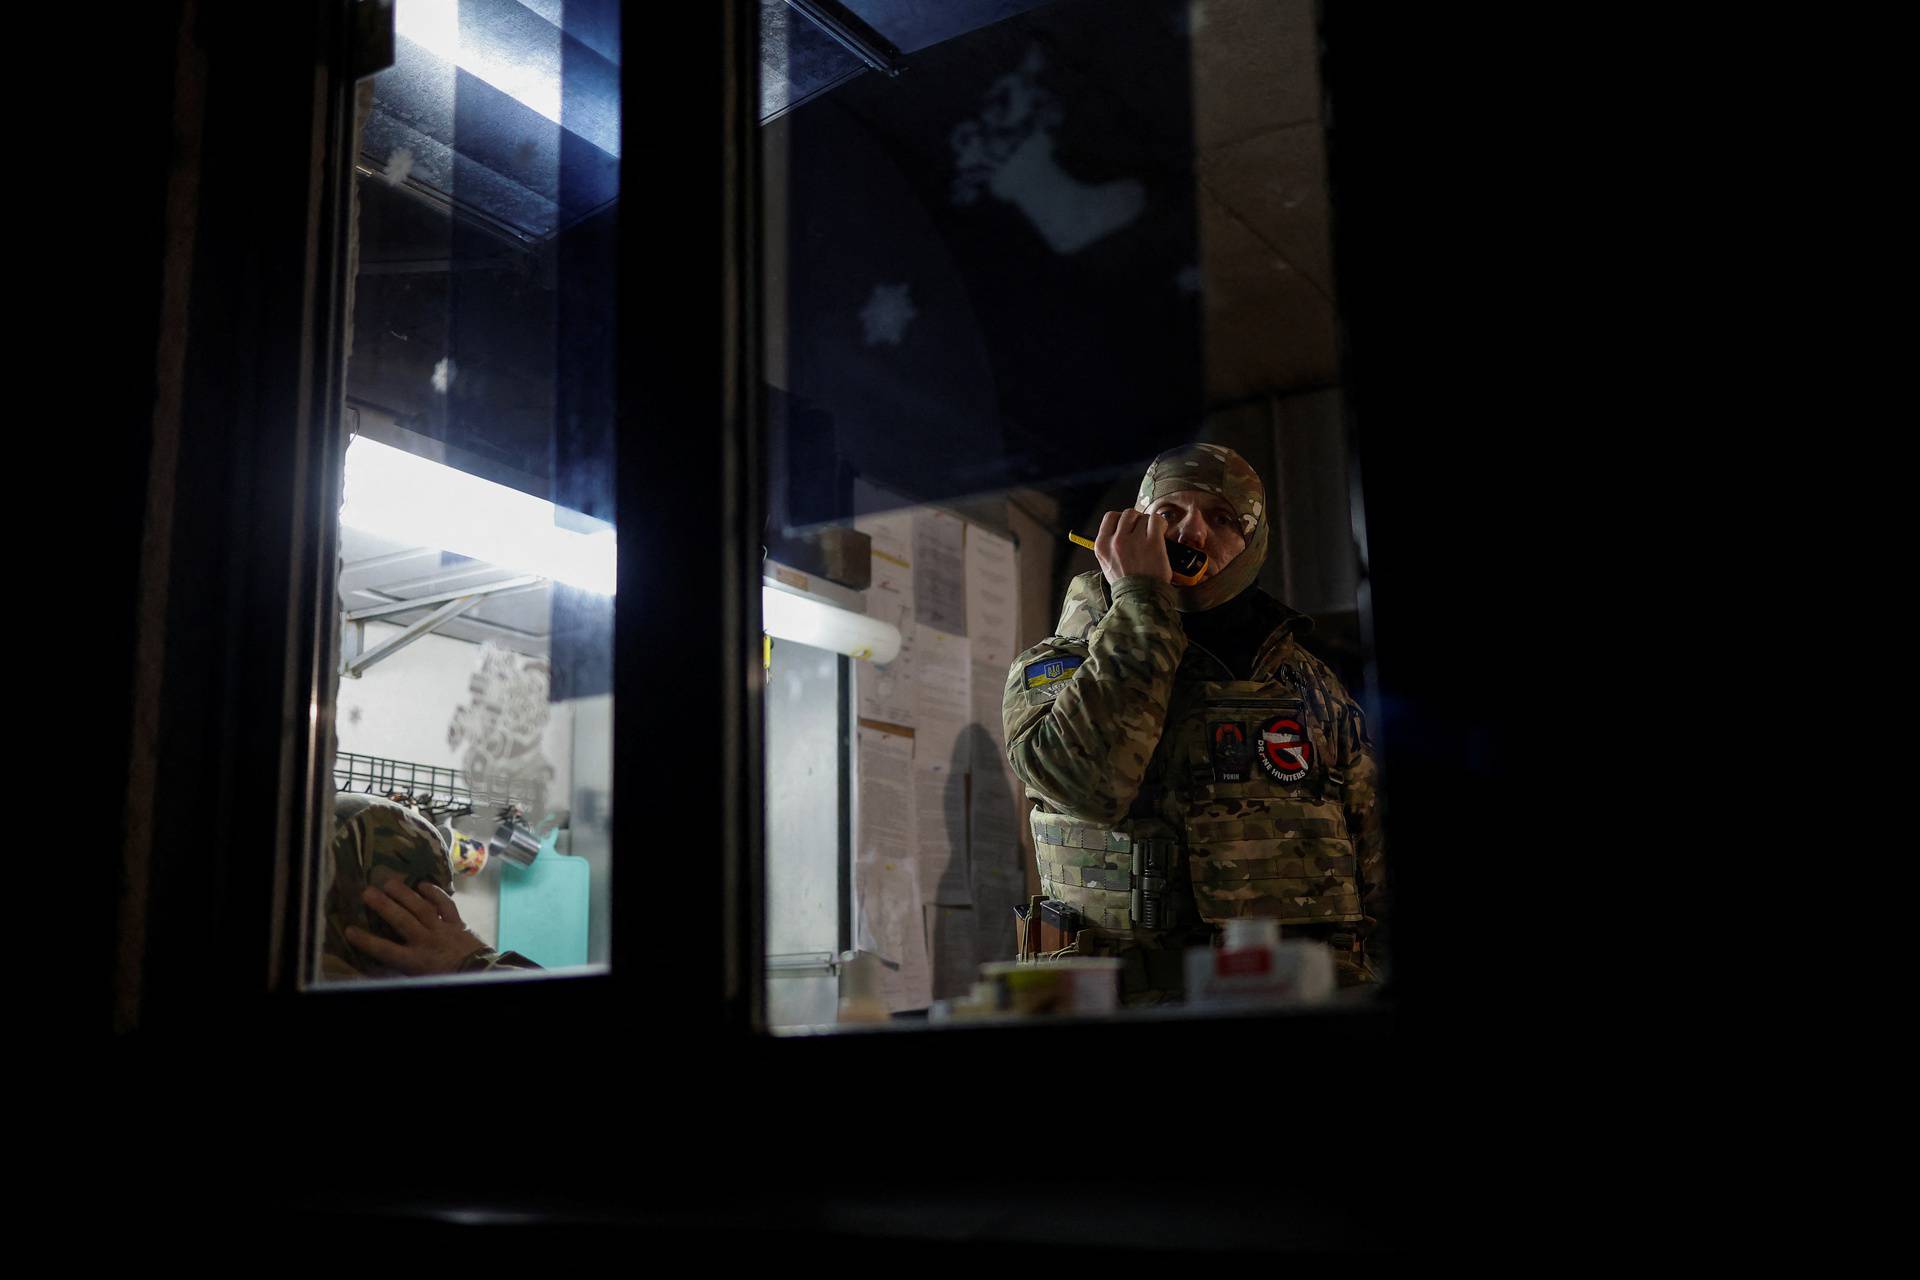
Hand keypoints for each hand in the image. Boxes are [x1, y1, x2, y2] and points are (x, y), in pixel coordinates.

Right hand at [345, 879, 488, 975]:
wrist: (479, 974)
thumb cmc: (444, 977)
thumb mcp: (417, 977)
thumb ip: (399, 966)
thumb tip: (377, 963)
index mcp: (414, 960)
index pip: (385, 950)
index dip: (366, 941)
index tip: (349, 930)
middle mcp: (426, 942)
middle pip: (401, 921)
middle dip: (383, 906)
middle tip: (366, 892)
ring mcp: (442, 930)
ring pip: (421, 908)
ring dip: (404, 894)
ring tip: (388, 882)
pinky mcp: (457, 923)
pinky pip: (445, 905)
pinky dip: (435, 893)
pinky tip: (422, 884)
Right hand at [1093, 509, 1171, 584]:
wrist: (1140, 599)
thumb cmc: (1126, 585)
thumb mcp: (1107, 565)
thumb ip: (1110, 545)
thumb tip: (1120, 530)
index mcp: (1102, 545)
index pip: (1110, 517)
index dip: (1121, 519)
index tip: (1129, 526)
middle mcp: (1116, 541)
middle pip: (1127, 514)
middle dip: (1137, 520)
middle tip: (1143, 531)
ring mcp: (1134, 541)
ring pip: (1143, 517)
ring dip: (1149, 524)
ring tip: (1152, 536)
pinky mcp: (1152, 542)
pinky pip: (1156, 520)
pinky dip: (1160, 524)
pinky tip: (1161, 532)